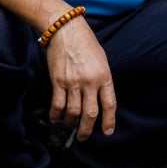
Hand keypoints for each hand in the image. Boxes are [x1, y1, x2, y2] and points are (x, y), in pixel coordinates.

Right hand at [46, 18, 117, 140]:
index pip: (109, 104)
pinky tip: (56, 118)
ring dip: (70, 122)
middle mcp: (90, 81)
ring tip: (69, 124)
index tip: (107, 132)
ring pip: (73, 112)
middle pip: (90, 113)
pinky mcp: (58, 81)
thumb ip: (102, 80)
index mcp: (105, 76)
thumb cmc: (86, 44)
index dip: (109, 120)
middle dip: (87, 129)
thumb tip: (100, 100)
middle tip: (84, 137)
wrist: (66, 30)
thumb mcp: (102, 61)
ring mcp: (73, 82)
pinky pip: (57, 104)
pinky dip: (56, 115)